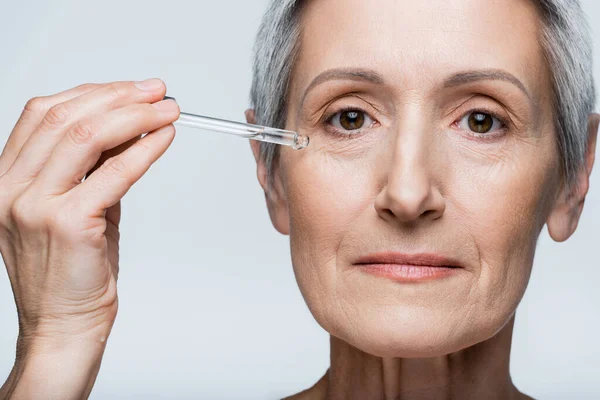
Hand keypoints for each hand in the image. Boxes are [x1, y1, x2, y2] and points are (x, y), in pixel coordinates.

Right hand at [0, 79, 178, 398]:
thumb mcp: (75, 208)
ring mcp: (34, 205)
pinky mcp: (67, 224)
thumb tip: (130, 128)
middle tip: (157, 93)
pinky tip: (164, 139)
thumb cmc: (70, 273)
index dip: (93, 92)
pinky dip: (144, 150)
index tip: (132, 89)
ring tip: (167, 111)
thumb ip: (94, 168)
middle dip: (119, 97)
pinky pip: (113, 173)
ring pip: (86, 135)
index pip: (44, 114)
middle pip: (65, 116)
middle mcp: (12, 188)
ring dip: (135, 116)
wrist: (63, 327)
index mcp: (6, 179)